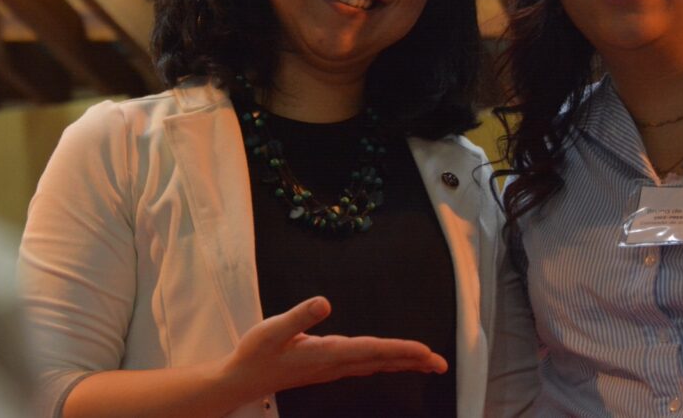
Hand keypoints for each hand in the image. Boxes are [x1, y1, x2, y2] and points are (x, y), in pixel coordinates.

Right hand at [217, 296, 447, 400]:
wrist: (241, 380)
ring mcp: (332, 367)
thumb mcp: (272, 330)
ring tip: (427, 362)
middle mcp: (335, 363)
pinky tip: (393, 360)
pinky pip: (366, 363)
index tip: (425, 352)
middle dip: (412, 361)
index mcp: (326, 354)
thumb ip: (299, 316)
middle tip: (442, 363)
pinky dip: (385, 360)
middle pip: (381, 361)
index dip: (399, 350)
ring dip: (403, 362)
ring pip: (375, 364)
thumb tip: (324, 302)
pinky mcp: (328, 366)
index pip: (371, 351)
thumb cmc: (255, 354)